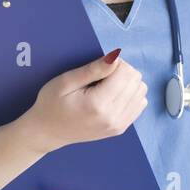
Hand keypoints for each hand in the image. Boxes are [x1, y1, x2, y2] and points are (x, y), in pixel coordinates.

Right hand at [18, 48, 147, 154]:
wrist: (48, 132)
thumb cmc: (51, 104)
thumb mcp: (66, 81)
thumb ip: (93, 70)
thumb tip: (116, 57)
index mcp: (98, 104)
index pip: (126, 73)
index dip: (115, 63)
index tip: (99, 67)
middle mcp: (113, 117)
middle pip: (136, 81)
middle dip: (122, 72)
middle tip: (101, 76)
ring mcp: (119, 125)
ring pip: (141, 92)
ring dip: (128, 83)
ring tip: (106, 86)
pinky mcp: (121, 128)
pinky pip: (140, 104)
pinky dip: (130, 95)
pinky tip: (113, 96)